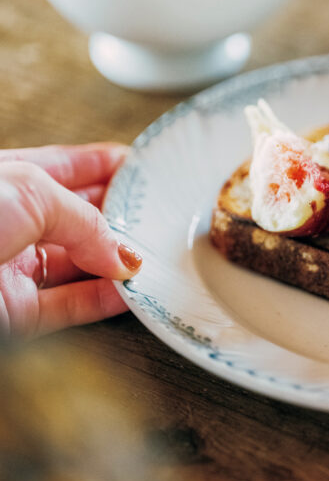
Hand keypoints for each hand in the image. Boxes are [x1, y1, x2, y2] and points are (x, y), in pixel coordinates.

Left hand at [0, 144, 141, 339]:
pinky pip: (70, 308)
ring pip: (78, 266)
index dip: (105, 165)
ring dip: (118, 263)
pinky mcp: (15, 315)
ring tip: (156, 257)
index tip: (144, 167)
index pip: (66, 168)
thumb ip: (86, 219)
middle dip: (119, 216)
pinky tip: (131, 292)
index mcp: (6, 179)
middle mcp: (9, 224)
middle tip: (161, 216)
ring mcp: (12, 270)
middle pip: (77, 219)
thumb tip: (123, 253)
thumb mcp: (31, 191)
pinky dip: (104, 302)